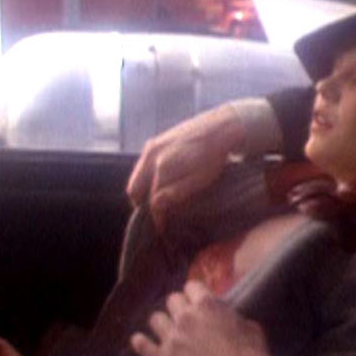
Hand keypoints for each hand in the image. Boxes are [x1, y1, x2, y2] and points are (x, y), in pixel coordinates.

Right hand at [126, 104, 245, 227]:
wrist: (221, 127)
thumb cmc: (213, 157)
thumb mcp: (199, 180)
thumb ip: (175, 194)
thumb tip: (155, 209)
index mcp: (162, 167)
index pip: (151, 201)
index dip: (157, 217)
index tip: (163, 228)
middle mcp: (151, 155)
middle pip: (135, 190)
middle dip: (144, 205)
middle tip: (159, 214)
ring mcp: (151, 146)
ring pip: (137, 177)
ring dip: (145, 190)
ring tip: (160, 200)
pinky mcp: (155, 141)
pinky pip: (143, 165)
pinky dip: (147, 177)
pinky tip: (162, 181)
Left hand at [131, 281, 278, 355]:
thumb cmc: (253, 355)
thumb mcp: (247, 324)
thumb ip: (228, 315)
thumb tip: (222, 315)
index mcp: (207, 304)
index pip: (191, 286)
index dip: (194, 294)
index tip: (196, 302)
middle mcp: (185, 317)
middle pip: (172, 300)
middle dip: (179, 308)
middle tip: (185, 319)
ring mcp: (172, 339)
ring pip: (155, 319)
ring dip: (163, 324)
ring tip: (168, 333)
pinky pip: (142, 345)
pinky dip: (141, 342)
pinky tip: (141, 341)